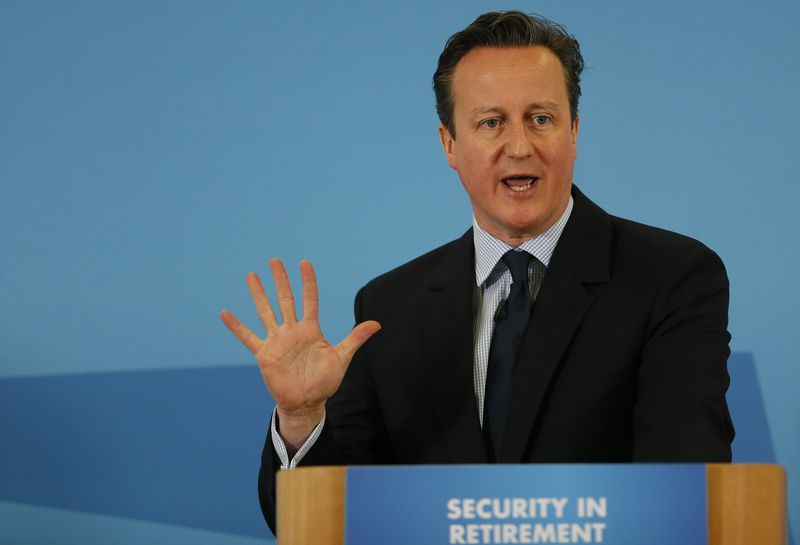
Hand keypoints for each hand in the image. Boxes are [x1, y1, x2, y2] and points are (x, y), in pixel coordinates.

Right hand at [220, 259, 380, 447]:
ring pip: (266, 312)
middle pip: (286, 300)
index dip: (308, 282)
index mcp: (311, 329)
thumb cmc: (325, 381)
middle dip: (281, 280)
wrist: (307, 403)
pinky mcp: (264, 354)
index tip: (304, 263)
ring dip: (258, 294)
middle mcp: (292, 331)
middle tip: (275, 261)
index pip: (310, 299)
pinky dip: (236, 326)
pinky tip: (225, 313)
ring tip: (252, 275)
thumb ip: (355, 339)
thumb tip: (377, 324)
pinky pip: (248, 337)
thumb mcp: (341, 358)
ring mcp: (277, 341)